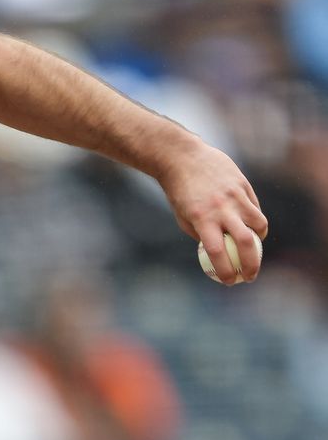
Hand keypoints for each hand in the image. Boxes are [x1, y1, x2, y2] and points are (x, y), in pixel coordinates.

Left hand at [157, 141, 268, 284]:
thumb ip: (202, 234)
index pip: (217, 252)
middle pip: (245, 242)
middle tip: (249, 276)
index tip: (229, 281)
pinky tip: (250, 227)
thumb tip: (219, 254)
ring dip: (259, 240)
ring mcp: (235, 196)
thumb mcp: (184, 217)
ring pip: (258, 224)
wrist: (183, 158)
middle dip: (251, 265)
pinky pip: (256, 209)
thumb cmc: (180, 192)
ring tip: (252, 248)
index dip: (225, 271)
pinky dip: (256, 221)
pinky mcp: (243, 185)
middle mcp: (220, 208)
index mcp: (201, 219)